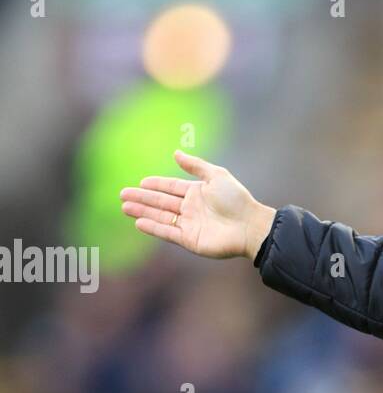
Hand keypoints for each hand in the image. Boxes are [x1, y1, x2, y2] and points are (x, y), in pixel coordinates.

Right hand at [120, 150, 276, 260]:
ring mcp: (189, 224)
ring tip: (124, 207)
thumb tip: (176, 153)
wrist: (249, 225)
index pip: (171, 187)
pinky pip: (167, 232)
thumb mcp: (216, 176)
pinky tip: (138, 222)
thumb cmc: (237, 199)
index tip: (141, 182)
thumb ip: (196, 165)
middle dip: (142, 198)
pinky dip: (153, 227)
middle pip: (161, 202)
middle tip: (122, 194)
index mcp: (197, 192)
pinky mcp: (189, 240)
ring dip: (142, 211)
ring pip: (160, 217)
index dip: (156, 184)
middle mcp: (191, 208)